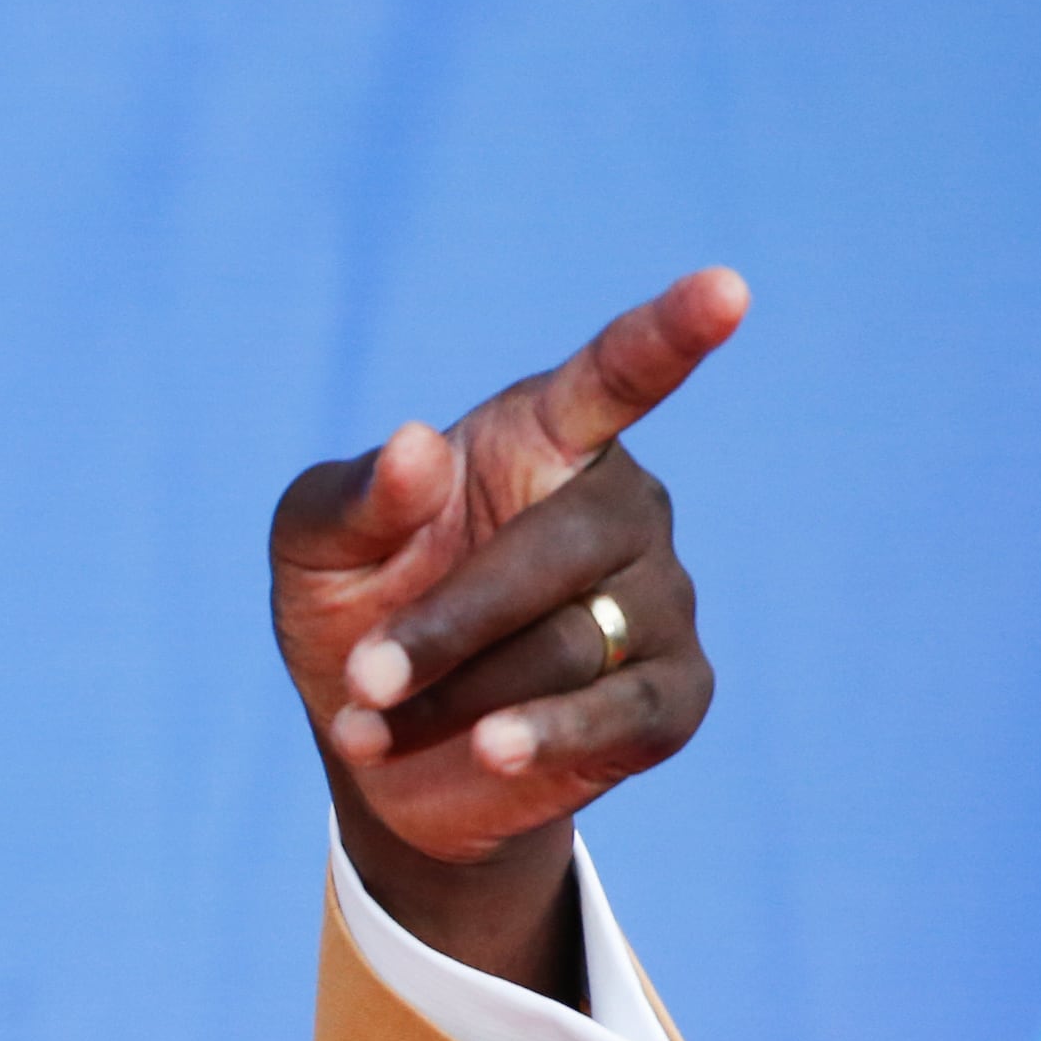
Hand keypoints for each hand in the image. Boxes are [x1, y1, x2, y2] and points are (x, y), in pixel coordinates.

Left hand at [268, 269, 745, 987]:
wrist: (378, 744)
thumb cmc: (354, 608)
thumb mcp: (315, 548)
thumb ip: (353, 496)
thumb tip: (415, 446)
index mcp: (543, 438)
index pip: (615, 376)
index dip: (669, 334)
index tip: (725, 289)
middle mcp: (620, 507)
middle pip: (560, 552)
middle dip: (449, 625)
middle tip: (363, 678)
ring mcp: (660, 599)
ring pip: (573, 645)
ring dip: (457, 694)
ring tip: (375, 723)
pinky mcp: (674, 694)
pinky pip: (624, 713)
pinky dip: (548, 736)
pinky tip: (492, 751)